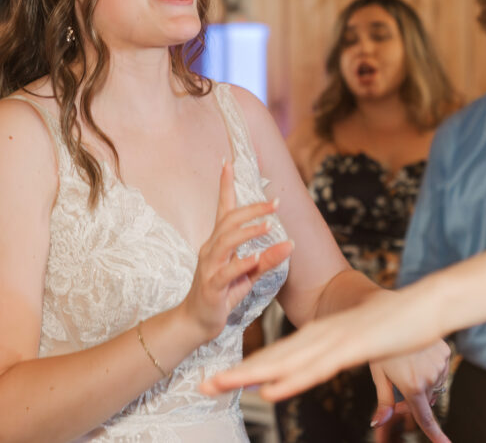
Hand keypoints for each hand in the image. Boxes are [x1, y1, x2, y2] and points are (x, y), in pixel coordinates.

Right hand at [181, 161, 293, 342]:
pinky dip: (242, 264)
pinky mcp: (211, 286)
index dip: (225, 185)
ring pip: (226, 242)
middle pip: (229, 220)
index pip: (223, 208)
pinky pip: (226, 272)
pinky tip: (256, 258)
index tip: (228, 163)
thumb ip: (267, 259)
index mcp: (218, 243)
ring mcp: (209, 267)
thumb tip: (289, 244)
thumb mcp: (248, 275)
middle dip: (251, 209)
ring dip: (248, 232)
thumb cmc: (222, 294)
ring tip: (268, 225)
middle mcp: (211, 249)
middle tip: (274, 203)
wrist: (196, 322)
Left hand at [201, 286, 441, 399]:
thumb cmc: (398, 324)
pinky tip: (270, 390)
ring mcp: (335, 341)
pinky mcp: (352, 347)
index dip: (249, 368)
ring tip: (220, 386)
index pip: (279, 354)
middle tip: (203, 386)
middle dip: (238, 373)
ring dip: (251, 376)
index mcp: (322, 333)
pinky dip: (291, 380)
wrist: (428, 305)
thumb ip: (344, 351)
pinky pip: (317, 368)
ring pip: (285, 363)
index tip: (222, 380)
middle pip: (273, 358)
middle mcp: (321, 335)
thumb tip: (333, 360)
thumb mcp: (363, 342)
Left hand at [368, 339, 450, 442]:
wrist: (392, 314)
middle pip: (426, 401)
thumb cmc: (381, 347)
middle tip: (398, 391)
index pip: (425, 418)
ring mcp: (440, 364)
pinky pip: (441, 369)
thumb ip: (383, 401)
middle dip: (414, 402)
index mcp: (412, 386)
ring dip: (424, 384)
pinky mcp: (446, 351)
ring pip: (434, 385)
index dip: (435, 435)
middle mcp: (430, 377)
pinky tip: (418, 357)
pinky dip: (431, 369)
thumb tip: (377, 423)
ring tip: (407, 367)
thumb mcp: (378, 374)